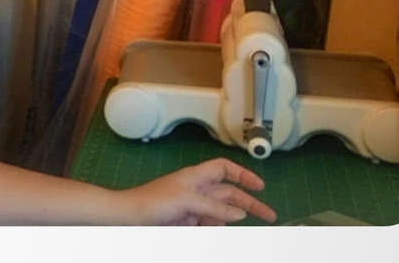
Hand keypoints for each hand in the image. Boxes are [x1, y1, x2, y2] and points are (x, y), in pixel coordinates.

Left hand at [117, 157, 276, 224]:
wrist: (129, 219)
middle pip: (229, 194)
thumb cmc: (152, 201)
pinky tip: (208, 229)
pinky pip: (209, 224)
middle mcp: (196, 190)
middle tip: (270, 216)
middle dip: (249, 204)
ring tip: (219, 226)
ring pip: (221, 214)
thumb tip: (240, 212)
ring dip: (226, 220)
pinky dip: (214, 227)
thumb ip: (216, 206)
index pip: (224, 169)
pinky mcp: (187, 222)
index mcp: (196, 177)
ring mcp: (192, 208)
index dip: (243, 175)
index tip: (261, 186)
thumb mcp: (188, 200)